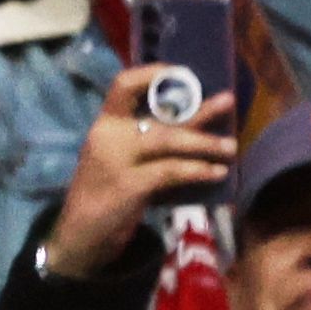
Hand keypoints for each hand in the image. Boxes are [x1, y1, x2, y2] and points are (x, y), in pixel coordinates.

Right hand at [47, 61, 234, 273]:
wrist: (79, 235)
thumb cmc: (104, 193)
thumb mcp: (116, 158)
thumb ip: (142, 139)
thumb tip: (192, 121)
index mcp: (104, 124)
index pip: (123, 85)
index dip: (154, 74)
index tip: (184, 74)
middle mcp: (108, 136)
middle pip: (160, 115)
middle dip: (199, 109)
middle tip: (228, 100)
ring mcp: (116, 161)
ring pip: (169, 140)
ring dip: (205, 143)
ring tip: (230, 147)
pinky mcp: (129, 186)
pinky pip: (172, 171)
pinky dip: (198, 170)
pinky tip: (216, 173)